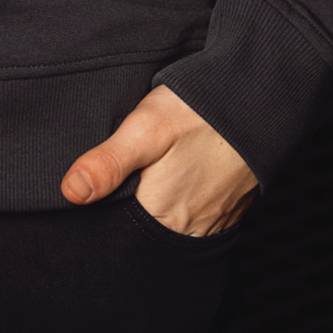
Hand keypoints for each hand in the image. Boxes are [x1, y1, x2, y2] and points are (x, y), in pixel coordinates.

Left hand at [61, 86, 258, 235]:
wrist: (262, 98)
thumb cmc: (202, 112)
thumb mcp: (145, 128)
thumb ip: (108, 162)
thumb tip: (71, 192)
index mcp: (163, 215)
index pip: (122, 235)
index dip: (105, 220)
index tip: (94, 199)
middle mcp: (191, 227)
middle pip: (148, 233)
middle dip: (130, 216)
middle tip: (121, 183)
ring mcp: (215, 218)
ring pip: (173, 225)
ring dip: (158, 209)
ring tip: (147, 180)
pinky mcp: (231, 204)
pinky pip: (199, 215)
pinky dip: (184, 202)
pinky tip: (178, 177)